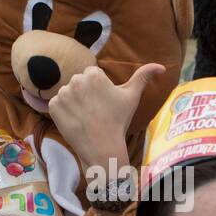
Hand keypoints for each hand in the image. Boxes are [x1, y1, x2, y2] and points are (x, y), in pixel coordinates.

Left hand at [46, 63, 162, 175]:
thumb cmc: (119, 121)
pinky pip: (57, 104)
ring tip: (86, 117)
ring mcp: (63, 94)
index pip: (92, 75)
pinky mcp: (54, 107)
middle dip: (86, 94)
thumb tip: (161, 67)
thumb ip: (143, 76)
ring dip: (75, 103)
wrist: (103, 148)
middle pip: (79, 83)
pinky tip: (76, 121)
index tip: (104, 103)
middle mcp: (75, 80)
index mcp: (93, 74)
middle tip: (96, 112)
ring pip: (68, 93)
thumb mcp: (132, 96)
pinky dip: (64, 112)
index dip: (99, 89)